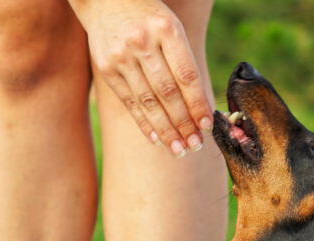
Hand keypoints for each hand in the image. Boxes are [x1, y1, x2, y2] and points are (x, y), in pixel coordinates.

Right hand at [71, 0, 213, 156]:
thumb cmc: (148, 16)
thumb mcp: (170, 26)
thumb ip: (183, 61)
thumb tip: (200, 106)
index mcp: (167, 29)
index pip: (187, 76)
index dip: (198, 104)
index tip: (207, 126)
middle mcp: (142, 42)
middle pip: (168, 93)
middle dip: (183, 123)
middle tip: (195, 145)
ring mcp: (122, 56)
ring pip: (148, 101)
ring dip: (166, 130)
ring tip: (178, 150)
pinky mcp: (106, 68)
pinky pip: (129, 102)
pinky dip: (144, 123)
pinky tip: (156, 139)